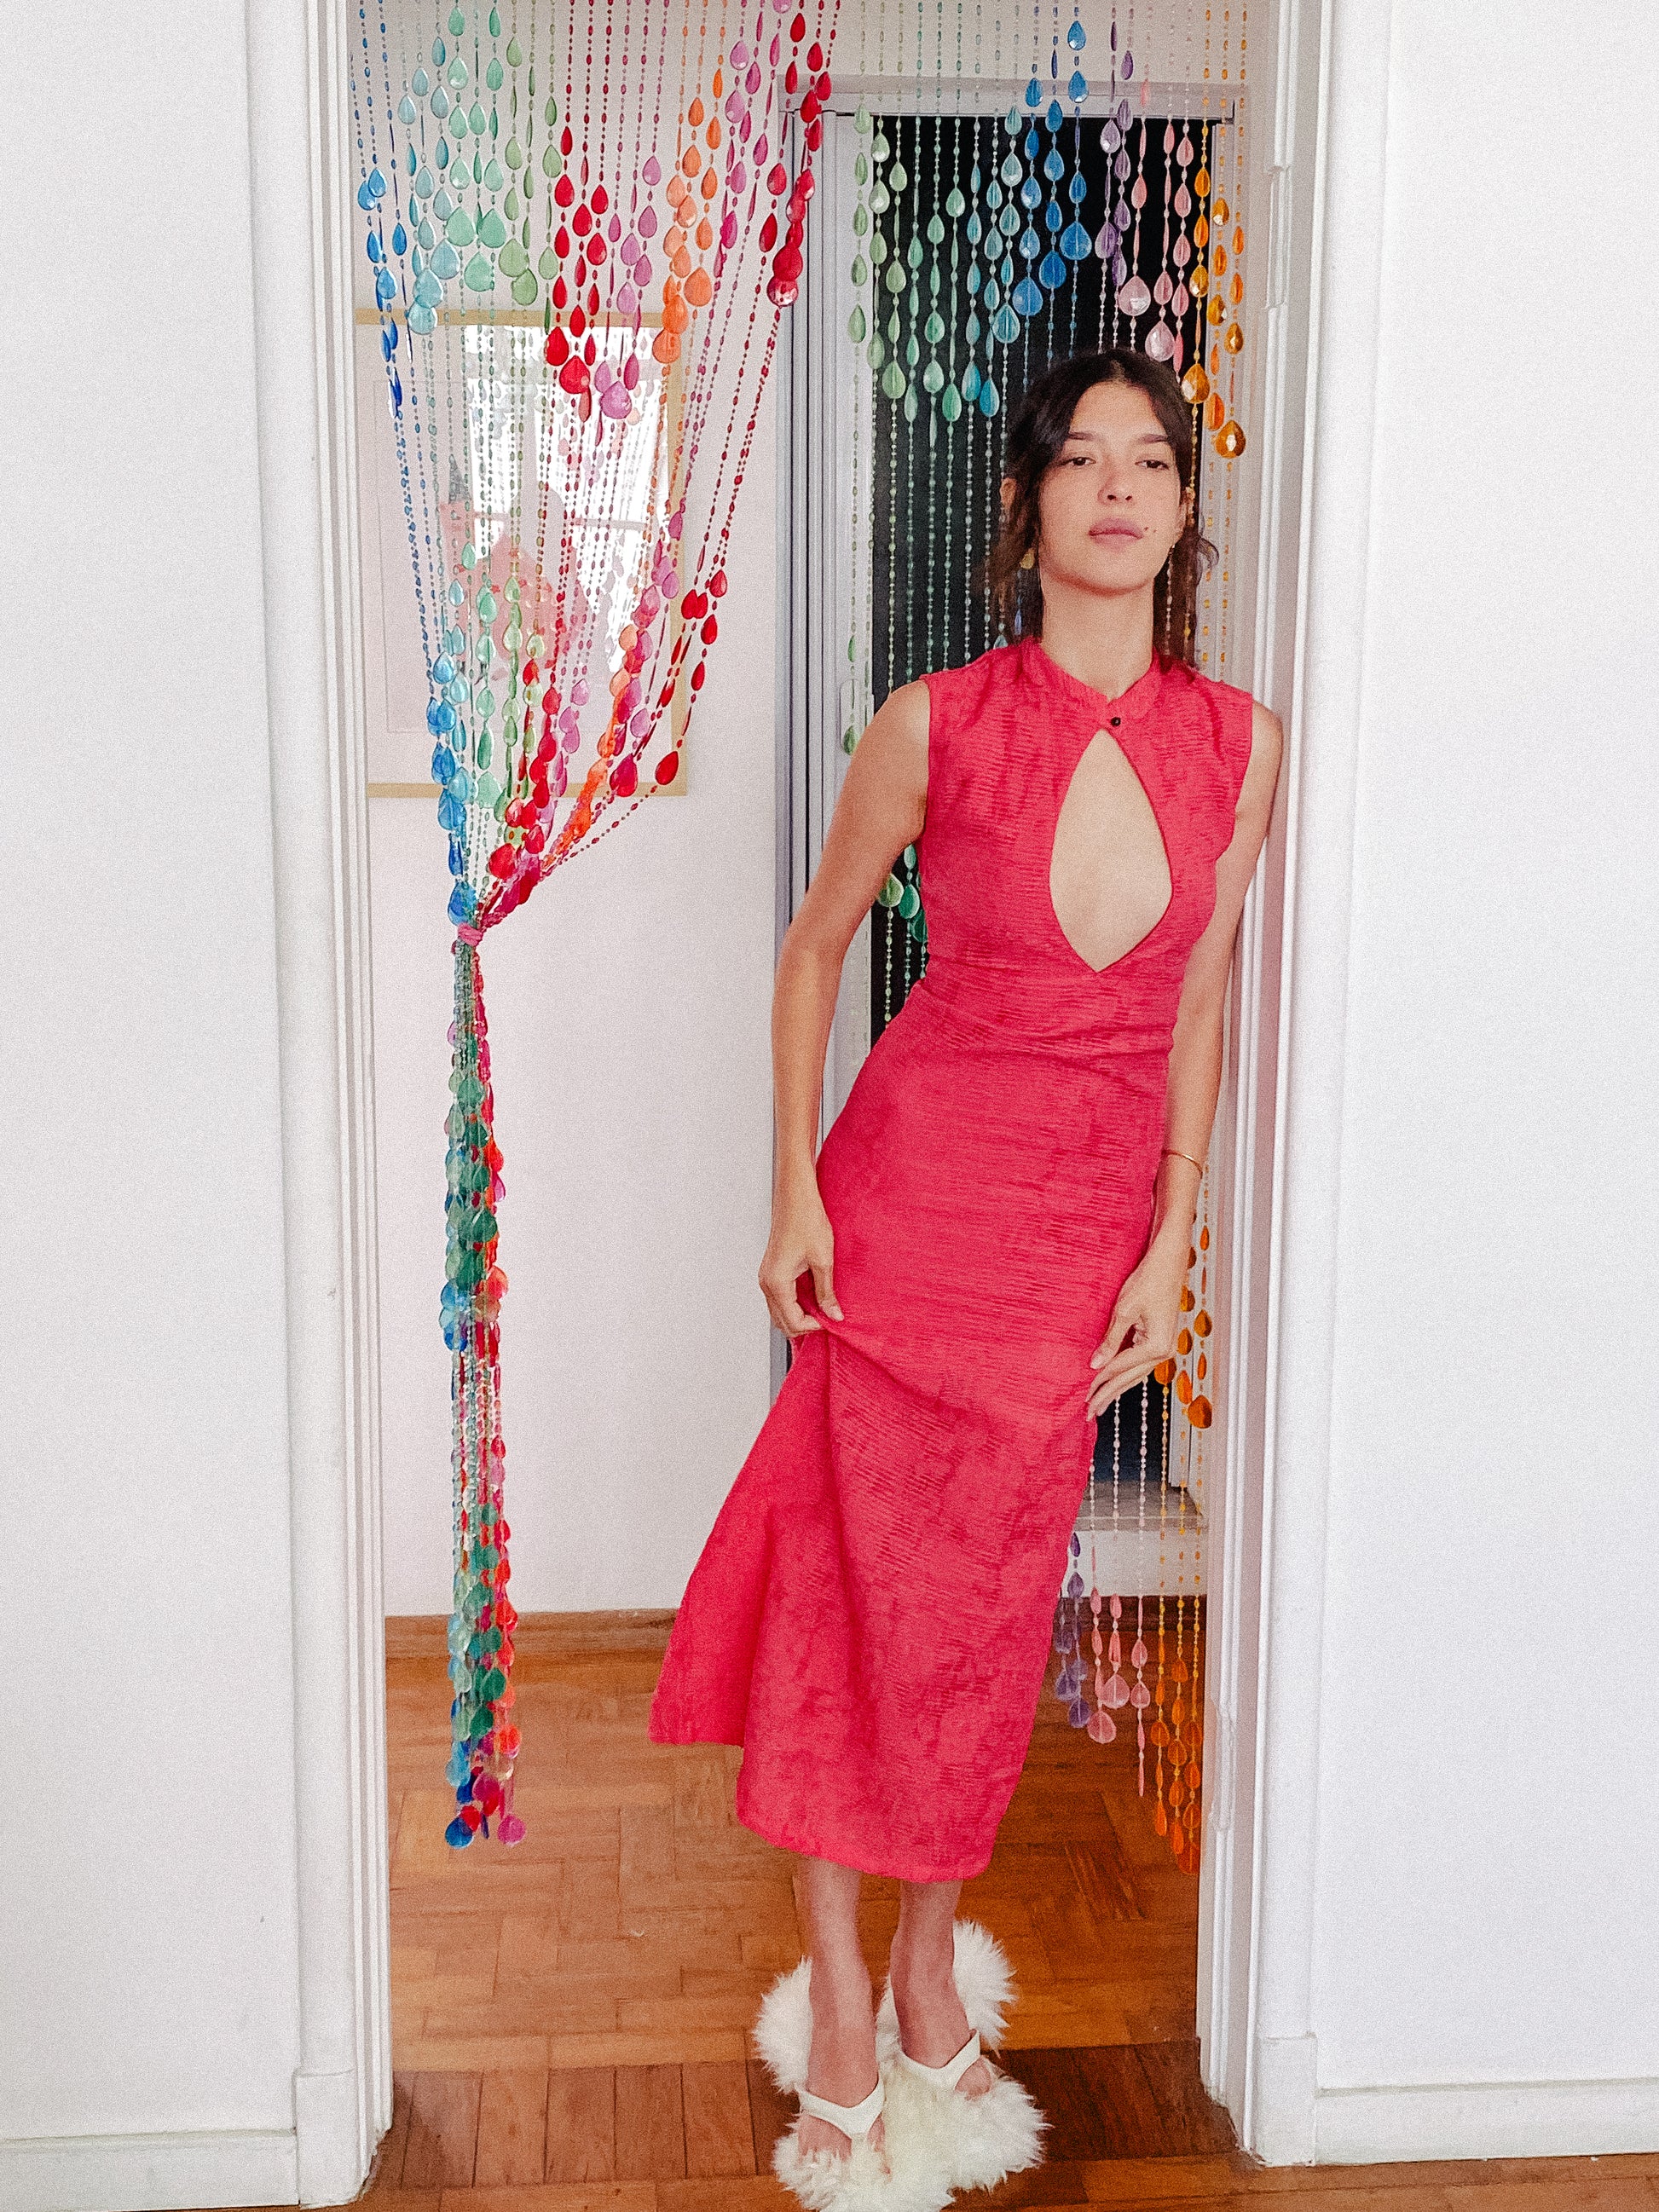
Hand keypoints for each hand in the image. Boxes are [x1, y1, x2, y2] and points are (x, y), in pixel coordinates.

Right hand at [758, 1179, 844, 1340]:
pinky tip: (813, 1296)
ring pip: (779, 1310)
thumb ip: (826, 1292)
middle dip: (805, 1324)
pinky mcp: (772, 1270)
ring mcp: (767, 1276)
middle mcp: (767, 1282)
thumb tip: (833, 1314)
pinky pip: (780, 1297)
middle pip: (782, 1321)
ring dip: (799, 1314)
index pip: (792, 1321)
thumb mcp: (823, 1260)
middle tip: (827, 1316)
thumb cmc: (807, 1220)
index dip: (813, 1326)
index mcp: (777, 1282)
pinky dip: (795, 1303)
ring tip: (822, 1307)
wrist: (796, 1196)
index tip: (831, 1319)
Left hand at [1085, 1237, 1187, 1416]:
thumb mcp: (1124, 1310)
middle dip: (1108, 1395)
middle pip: (1130, 1379)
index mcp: (1157, 1346)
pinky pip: (1139, 1362)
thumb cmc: (1148, 1281)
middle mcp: (1164, 1351)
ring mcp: (1164, 1346)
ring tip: (1100, 1403)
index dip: (1099, 1383)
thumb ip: (1110, 1340)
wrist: (1169, 1262)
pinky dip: (1124, 1373)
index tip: (1083, 1398)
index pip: (1120, 1369)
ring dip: (1116, 1388)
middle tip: (1089, 1412)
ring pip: (1136, 1374)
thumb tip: (1095, 1365)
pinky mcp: (1160, 1339)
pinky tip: (1113, 1381)